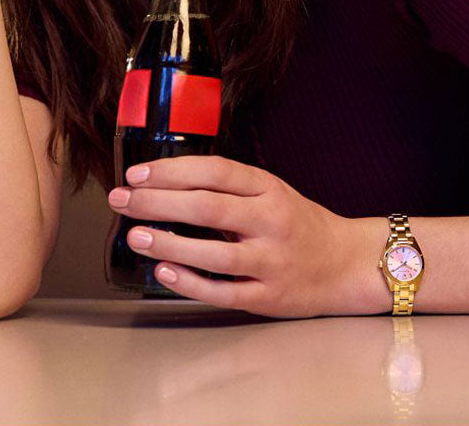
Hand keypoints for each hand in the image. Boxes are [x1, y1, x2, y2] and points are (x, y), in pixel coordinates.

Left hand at [107, 156, 370, 317]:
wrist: (346, 263)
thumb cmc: (298, 223)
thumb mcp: (271, 191)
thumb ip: (229, 187)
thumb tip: (166, 183)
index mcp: (269, 189)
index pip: (216, 172)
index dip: (173, 171)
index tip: (137, 173)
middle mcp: (271, 222)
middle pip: (209, 208)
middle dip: (158, 201)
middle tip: (122, 199)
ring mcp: (271, 262)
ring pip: (214, 253)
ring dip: (169, 243)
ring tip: (136, 235)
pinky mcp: (268, 298)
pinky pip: (224, 292)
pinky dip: (191, 282)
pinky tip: (164, 271)